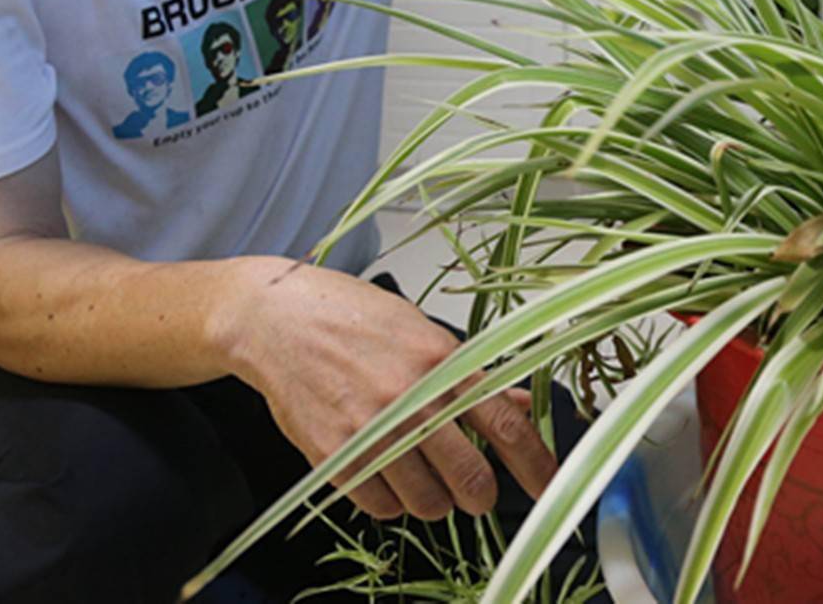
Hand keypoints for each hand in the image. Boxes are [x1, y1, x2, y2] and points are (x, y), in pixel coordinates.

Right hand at [216, 261, 555, 521]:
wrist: (275, 319)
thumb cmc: (348, 316)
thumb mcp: (420, 330)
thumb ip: (470, 374)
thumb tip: (520, 404)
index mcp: (441, 362)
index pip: (503, 423)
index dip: (533, 463)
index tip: (547, 487)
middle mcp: (410, 399)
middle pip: (469, 477)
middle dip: (480, 494)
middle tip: (475, 492)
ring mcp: (371, 430)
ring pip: (426, 502)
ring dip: (433, 501)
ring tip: (421, 477)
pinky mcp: (334, 455)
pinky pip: (380, 506)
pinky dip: (390, 502)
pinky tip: (385, 475)